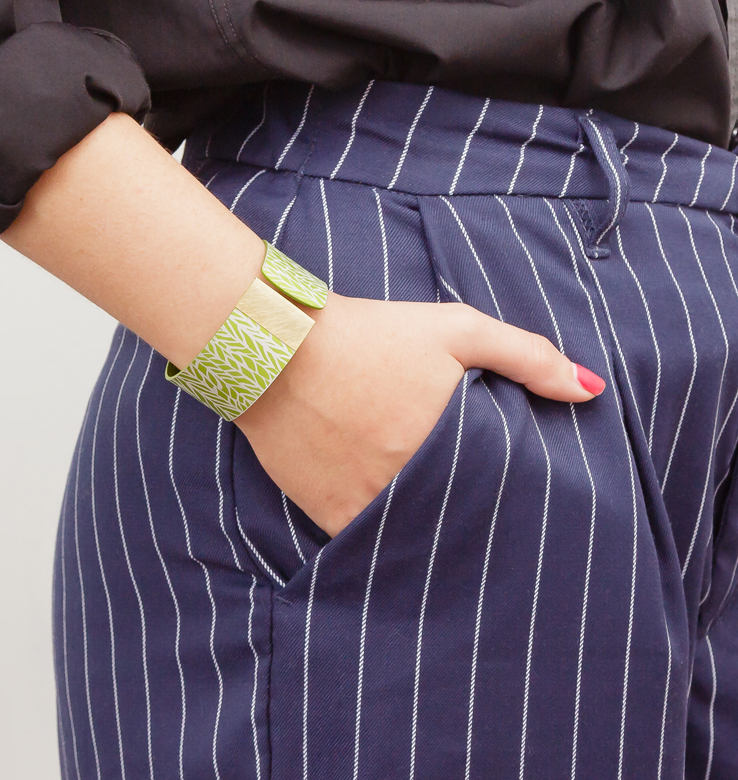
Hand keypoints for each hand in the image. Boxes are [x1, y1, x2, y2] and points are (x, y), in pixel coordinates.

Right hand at [235, 292, 603, 537]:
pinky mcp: (326, 514)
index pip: (503, 494)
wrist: (278, 346)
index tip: (516, 494)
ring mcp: (366, 506)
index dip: (512, 496)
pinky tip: (388, 513)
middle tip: (476, 507)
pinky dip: (381, 534)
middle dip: (472, 517)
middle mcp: (411, 488)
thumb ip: (527, 356)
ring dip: (429, 531)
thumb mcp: (455, 329)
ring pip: (415, 537)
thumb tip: (592, 391)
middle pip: (460, 521)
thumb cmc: (371, 333)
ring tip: (436, 516)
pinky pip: (366, 542)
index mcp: (452, 449)